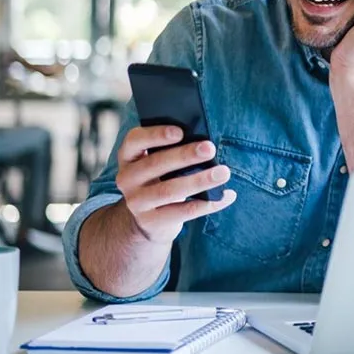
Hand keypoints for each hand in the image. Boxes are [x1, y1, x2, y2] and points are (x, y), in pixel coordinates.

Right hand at [114, 125, 236, 244]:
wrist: (148, 220)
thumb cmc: (161, 179)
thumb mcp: (159, 164)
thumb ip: (173, 152)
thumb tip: (204, 145)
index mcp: (129, 157)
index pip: (135, 141)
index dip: (156, 135)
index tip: (180, 132)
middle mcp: (127, 179)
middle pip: (155, 164)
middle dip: (185, 155)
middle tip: (210, 148)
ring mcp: (137, 203)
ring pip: (169, 190)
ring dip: (199, 180)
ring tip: (223, 172)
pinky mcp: (151, 222)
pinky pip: (183, 212)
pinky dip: (209, 203)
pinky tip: (227, 196)